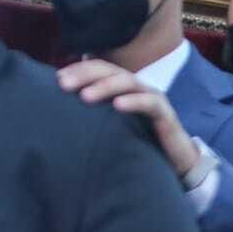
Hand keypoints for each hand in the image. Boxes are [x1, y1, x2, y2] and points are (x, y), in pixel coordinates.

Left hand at [57, 59, 199, 176]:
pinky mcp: (165, 113)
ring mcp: (152, 98)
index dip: (78, 70)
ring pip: (128, 82)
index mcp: (123, 88)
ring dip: (105, 86)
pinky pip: (149, 102)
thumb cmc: (140, 143)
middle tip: (63, 84)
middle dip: (85, 75)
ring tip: (85, 96)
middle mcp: (136, 88)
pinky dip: (133, 102)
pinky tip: (117, 105)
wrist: (176, 162)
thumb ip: (96, 116)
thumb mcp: (113, 127)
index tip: (57, 79)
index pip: (99, 69)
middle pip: (110, 71)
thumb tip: (63, 114)